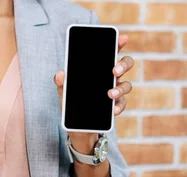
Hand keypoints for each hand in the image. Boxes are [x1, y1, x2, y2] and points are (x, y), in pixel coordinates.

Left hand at [56, 34, 133, 152]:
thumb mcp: (63, 94)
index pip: (110, 53)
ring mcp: (115, 92)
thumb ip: (61, 83)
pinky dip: (118, 106)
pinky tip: (113, 110)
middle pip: (125, 65)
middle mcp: (110, 78)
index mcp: (98, 70)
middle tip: (114, 70)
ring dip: (120, 88)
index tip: (122, 38)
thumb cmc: (72, 105)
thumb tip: (60, 74)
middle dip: (122, 65)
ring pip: (127, 85)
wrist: (78, 129)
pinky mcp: (116, 107)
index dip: (118, 44)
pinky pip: (123, 104)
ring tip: (109, 95)